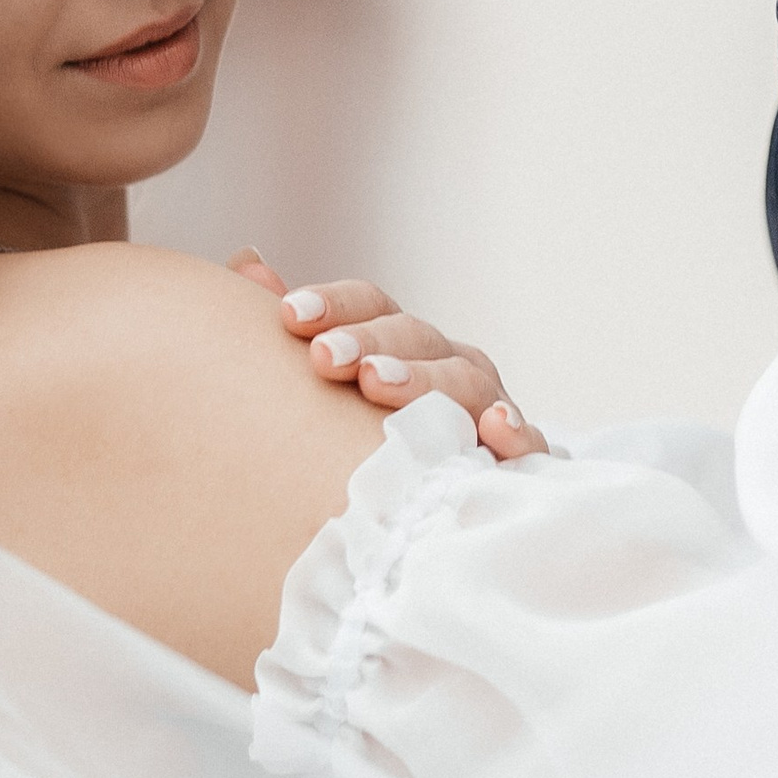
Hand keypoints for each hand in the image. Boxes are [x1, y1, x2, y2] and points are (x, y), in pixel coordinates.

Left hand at [225, 257, 547, 458]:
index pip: (371, 305)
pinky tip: (494, 428)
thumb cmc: (358, 437)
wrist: (424, 514)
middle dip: (369, 341)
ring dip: (424, 379)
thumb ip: (294, 328)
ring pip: (465, 379)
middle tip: (324, 358)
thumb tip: (249, 263)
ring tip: (377, 386)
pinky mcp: (519, 454)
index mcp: (396, 341)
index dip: (334, 305)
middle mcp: (444, 363)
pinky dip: (518, 430)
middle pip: (415, 336)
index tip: (289, 316)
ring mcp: (486, 403)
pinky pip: (528, 441)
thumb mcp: (322, 383)